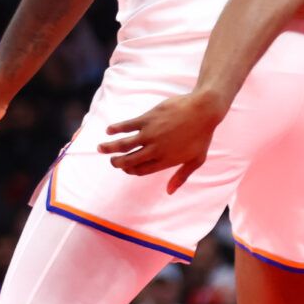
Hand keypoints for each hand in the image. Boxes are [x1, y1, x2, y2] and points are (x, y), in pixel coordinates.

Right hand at [97, 90, 227, 193]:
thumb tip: (169, 192)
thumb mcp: (196, 160)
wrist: (203, 110)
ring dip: (109, 148)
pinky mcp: (147, 119)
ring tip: (101, 148)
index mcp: (165, 161)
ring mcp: (149, 134)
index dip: (130, 171)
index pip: (141, 171)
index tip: (126, 168)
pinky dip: (115, 129)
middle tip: (112, 161)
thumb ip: (181, 176)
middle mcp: (154, 149)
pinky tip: (109, 130)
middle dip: (117, 162)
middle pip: (128, 161)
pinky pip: (126, 125)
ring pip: (123, 144)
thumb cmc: (202, 135)